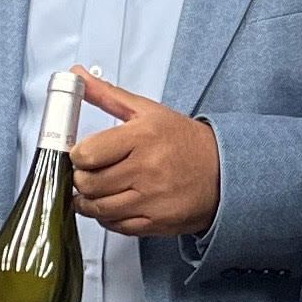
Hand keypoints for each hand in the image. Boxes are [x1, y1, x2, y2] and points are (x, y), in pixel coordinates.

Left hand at [70, 71, 220, 237]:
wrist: (224, 171)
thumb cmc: (184, 141)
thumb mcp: (147, 111)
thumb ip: (108, 95)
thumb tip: (78, 75)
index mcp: (142, 137)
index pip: (87, 153)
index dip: (78, 156)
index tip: (83, 155)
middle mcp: (147, 169)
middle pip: (89, 183)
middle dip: (82, 179)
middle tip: (89, 173)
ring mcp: (152, 199)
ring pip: (98, 209)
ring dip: (89, 202)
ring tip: (95, 191)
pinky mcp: (156, 222)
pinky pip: (116, 226)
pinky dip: (107, 218)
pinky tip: (113, 205)